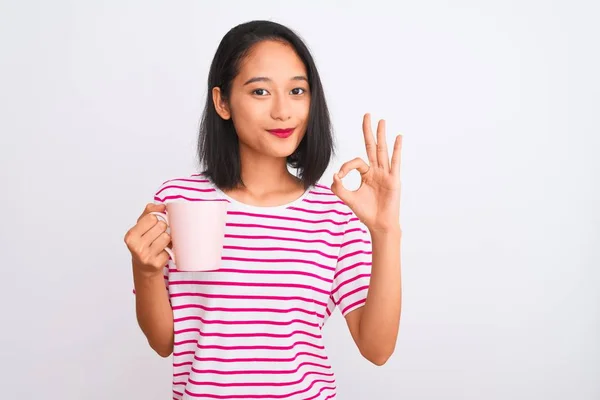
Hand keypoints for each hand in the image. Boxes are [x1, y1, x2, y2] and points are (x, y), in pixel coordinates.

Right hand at [124, 203, 170, 277]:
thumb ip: (150, 211)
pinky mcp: (157, 263)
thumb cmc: (143, 242)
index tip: (152, 225)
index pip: (152, 217)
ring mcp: (147, 256)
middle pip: (161, 226)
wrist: (144, 266)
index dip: (155, 219)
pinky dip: (168, 248)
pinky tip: (162, 251)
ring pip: (167, 236)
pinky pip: (170, 248)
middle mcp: (137, 247)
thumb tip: (162, 206)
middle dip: (162, 228)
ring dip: (166, 238)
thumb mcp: (141, 225)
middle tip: (156, 235)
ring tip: (160, 243)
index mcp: (131, 236)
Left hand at [331, 113, 401, 232]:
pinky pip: (395, 162)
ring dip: (381, 136)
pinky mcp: (393, 180)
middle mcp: (377, 171)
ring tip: (381, 121)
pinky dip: (397, 149)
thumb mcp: (348, 199)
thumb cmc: (366, 212)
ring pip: (382, 151)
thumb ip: (339, 188)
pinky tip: (398, 137)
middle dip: (369, 131)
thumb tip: (333, 175)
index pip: (356, 162)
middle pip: (372, 147)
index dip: (345, 167)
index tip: (339, 177)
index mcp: (366, 174)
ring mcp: (386, 174)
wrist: (379, 224)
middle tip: (367, 115)